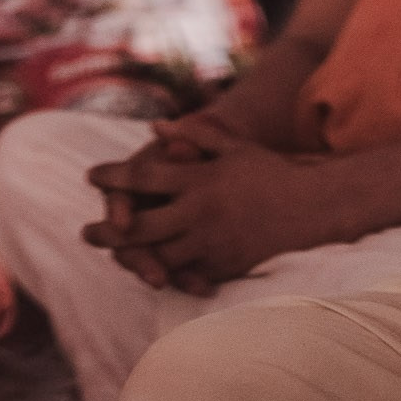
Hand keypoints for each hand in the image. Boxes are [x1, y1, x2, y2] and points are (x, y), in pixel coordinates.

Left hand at [82, 137, 332, 290]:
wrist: (315, 208)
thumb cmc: (271, 174)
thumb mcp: (234, 148)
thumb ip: (194, 135)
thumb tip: (154, 127)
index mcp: (200, 178)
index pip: (144, 176)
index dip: (113, 176)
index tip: (90, 176)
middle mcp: (201, 211)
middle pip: (139, 226)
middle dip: (108, 231)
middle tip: (86, 233)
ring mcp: (212, 241)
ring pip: (158, 256)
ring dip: (132, 258)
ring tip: (115, 256)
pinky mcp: (225, 265)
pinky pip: (188, 273)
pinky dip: (169, 273)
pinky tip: (153, 271)